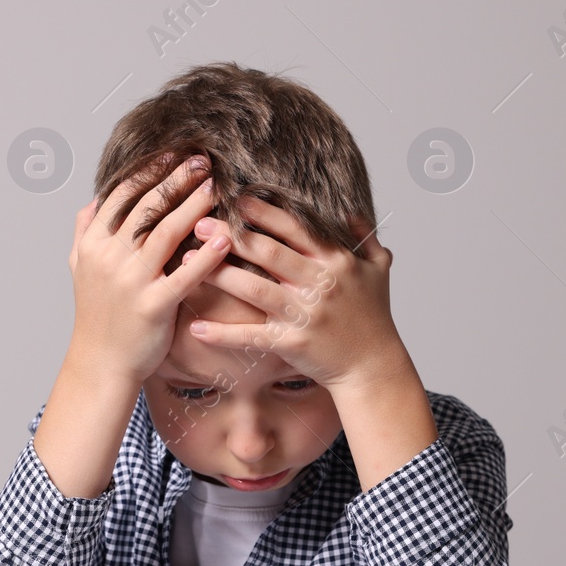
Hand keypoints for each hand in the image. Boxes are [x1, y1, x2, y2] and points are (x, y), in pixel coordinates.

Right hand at [66, 154, 232, 383]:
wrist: (101, 363)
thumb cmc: (97, 316)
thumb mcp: (79, 269)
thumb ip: (84, 232)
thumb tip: (92, 201)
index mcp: (93, 244)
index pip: (122, 196)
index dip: (149, 171)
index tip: (173, 152)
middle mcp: (109, 258)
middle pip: (146, 207)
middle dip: (175, 179)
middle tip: (203, 160)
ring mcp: (130, 282)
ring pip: (164, 233)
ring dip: (192, 206)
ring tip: (216, 187)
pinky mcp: (152, 307)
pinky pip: (183, 276)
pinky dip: (205, 256)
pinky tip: (226, 239)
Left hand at [189, 197, 407, 391]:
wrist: (373, 367)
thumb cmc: (374, 317)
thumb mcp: (378, 270)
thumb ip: (365, 237)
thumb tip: (350, 210)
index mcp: (337, 261)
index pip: (296, 228)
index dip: (265, 212)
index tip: (237, 198)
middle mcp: (320, 284)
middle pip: (268, 253)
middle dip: (231, 236)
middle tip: (200, 222)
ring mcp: (304, 315)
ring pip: (253, 289)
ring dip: (218, 274)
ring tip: (187, 261)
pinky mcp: (292, 344)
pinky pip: (251, 336)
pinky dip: (222, 333)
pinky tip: (196, 327)